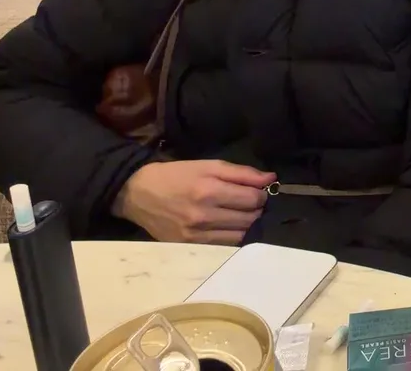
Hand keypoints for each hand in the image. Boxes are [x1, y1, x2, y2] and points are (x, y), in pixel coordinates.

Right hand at [111, 160, 275, 244]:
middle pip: (249, 218)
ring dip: (246, 224)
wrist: (139, 194)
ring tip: (239, 214)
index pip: (252, 199)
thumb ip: (242, 173)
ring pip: (240, 234)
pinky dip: (232, 235)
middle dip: (256, 209)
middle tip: (250, 202)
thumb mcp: (208, 165)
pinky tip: (227, 226)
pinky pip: (224, 245)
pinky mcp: (190, 246)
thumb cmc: (176, 175)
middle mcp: (204, 215)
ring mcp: (196, 234)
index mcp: (209, 190)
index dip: (261, 194)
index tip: (258, 191)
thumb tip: (271, 179)